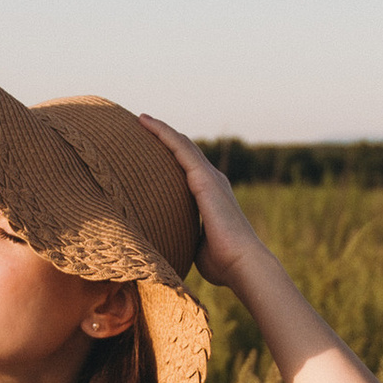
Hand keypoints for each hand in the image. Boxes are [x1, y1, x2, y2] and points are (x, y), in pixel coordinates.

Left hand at [137, 115, 264, 293]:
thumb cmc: (223, 263)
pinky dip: (163, 132)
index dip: (170, 156)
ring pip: (181, 144)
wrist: (242, 264)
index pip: (187, 170)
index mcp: (211, 196)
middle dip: (164, 137)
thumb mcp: (197, 245)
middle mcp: (212, 181)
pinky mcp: (203, 177)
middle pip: (184, 151)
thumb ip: (185, 237)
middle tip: (141, 126)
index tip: (150, 149)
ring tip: (140, 118)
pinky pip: (180, 147)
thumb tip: (168, 244)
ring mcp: (209, 177)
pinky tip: (146, 122)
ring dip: (161, 129)